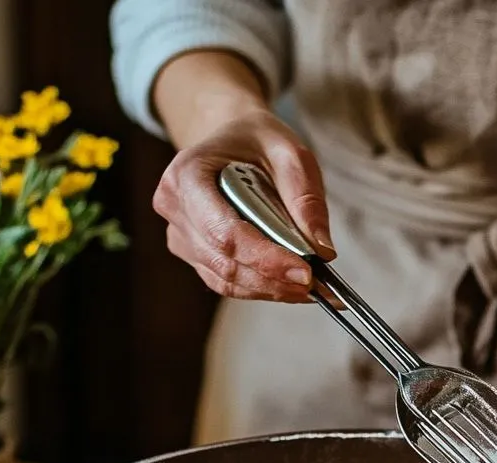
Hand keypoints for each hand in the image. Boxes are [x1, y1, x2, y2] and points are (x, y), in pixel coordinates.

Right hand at [152, 110, 334, 302]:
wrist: (232, 138)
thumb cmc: (257, 141)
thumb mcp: (290, 154)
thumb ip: (306, 199)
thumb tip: (321, 250)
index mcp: (187, 174)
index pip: (225, 232)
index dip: (264, 259)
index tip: (304, 272)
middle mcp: (175, 208)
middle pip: (225, 262)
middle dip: (273, 279)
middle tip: (316, 285)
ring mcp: (180, 236)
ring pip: (226, 279)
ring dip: (270, 289)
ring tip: (309, 289)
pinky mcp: (193, 255)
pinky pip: (226, 282)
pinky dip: (261, 288)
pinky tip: (289, 286)